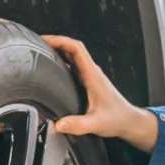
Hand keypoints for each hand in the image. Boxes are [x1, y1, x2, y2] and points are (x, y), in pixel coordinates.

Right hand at [40, 35, 159, 152]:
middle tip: (36, 44)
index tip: (44, 40)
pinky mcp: (88, 82)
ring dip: (57, 51)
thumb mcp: (96, 123)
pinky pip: (73, 66)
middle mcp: (91, 73)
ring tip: (40, 52)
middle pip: (72, 48)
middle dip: (54, 43)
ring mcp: (90, 76)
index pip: (76, 48)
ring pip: (72, 56)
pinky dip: (61, 62)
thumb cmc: (117, 119)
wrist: (128, 121)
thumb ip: (77, 124)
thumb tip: (58, 124)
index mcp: (93, 76)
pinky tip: (51, 69)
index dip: (59, 40)